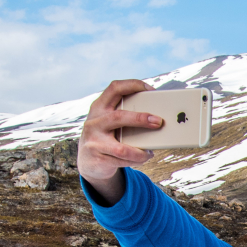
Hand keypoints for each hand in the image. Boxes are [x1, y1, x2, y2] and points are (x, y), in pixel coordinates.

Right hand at [79, 78, 162, 203]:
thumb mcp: (110, 122)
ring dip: (140, 151)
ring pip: (122, 148)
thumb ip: (125, 115)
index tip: (150, 90)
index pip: (115, 88)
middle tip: (158, 122)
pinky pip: (122, 161)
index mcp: (99, 107)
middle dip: (140, 119)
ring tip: (150, 151)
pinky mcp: (98, 159)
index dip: (133, 85)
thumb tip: (155, 118)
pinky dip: (136, 160)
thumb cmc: (107, 136)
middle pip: (118, 117)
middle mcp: (94, 122)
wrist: (88, 161)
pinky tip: (143, 157)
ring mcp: (94, 142)